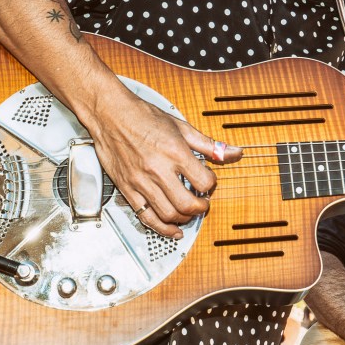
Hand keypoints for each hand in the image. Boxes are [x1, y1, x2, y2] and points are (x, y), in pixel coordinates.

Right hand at [85, 90, 241, 237]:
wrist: (111, 115)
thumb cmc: (143, 117)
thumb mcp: (181, 127)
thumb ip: (209, 145)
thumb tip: (233, 152)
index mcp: (175, 152)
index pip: (203, 181)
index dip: (212, 185)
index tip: (209, 182)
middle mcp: (158, 169)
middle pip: (186, 204)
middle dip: (200, 208)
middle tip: (203, 204)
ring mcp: (141, 181)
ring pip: (168, 214)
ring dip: (184, 218)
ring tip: (189, 213)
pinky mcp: (127, 189)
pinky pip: (145, 216)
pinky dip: (161, 228)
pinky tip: (171, 229)